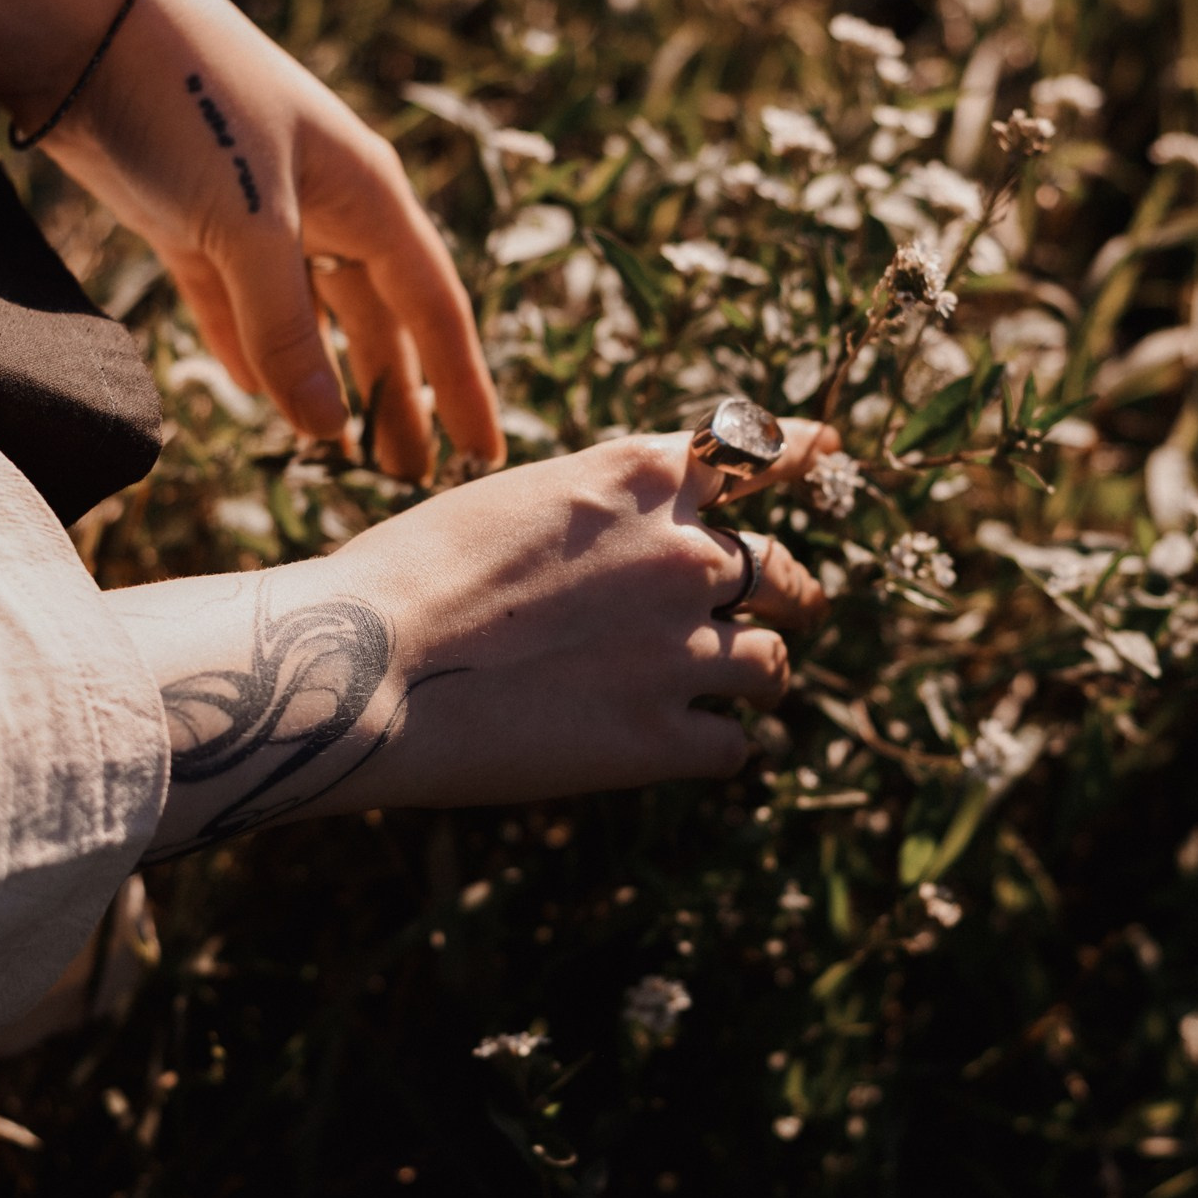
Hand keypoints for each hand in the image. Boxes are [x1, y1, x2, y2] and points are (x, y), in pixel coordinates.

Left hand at [0, 0, 501, 478]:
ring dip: (322, 384)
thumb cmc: (187, 108)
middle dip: (394, 397)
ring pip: (307, 319)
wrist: (78, 26)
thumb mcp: (249, 227)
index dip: (460, 384)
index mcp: (368, 199)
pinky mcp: (190, 218)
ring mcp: (258, 214)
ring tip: (338, 452)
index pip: (433, 309)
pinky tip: (255, 397)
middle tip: (406, 474)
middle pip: (376, 323)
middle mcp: (327, 207)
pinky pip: (238, 303)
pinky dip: (251, 350)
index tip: (482, 453)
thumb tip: (327, 431)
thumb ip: (287, 334)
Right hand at [109, 419, 840, 858]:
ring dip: (760, 674)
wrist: (365, 659)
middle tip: (788, 610)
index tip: (832, 455)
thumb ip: (599, 518)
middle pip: (785, 571)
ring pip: (774, 664)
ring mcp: (683, 649)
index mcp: (643, 477)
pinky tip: (688, 746)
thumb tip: (634, 553)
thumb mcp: (515, 502)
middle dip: (788, 592)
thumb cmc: (407, 572)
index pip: (758, 451)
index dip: (804, 456)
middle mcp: (685, 553)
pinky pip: (733, 746)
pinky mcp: (663, 738)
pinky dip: (717, 745)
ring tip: (744, 688)